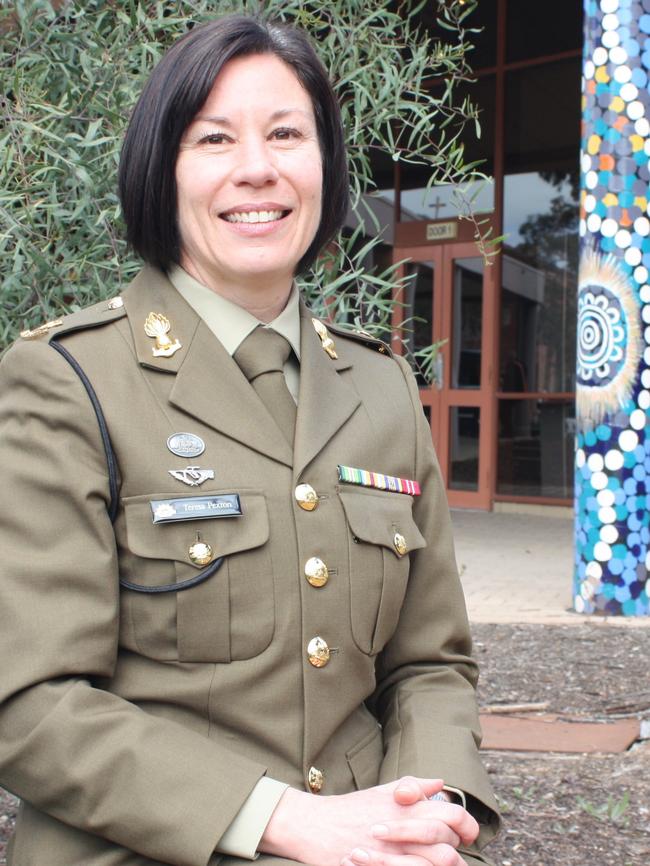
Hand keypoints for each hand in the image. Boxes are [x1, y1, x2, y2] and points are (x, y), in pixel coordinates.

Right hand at [259, 776, 477, 865]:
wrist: (315, 827)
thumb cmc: (350, 809)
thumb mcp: (382, 792)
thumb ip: (413, 787)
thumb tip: (440, 784)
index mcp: (408, 807)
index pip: (453, 815)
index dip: (467, 826)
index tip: (466, 835)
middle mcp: (405, 829)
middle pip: (448, 845)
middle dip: (454, 852)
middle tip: (449, 854)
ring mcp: (394, 852)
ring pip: (436, 864)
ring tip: (434, 865)